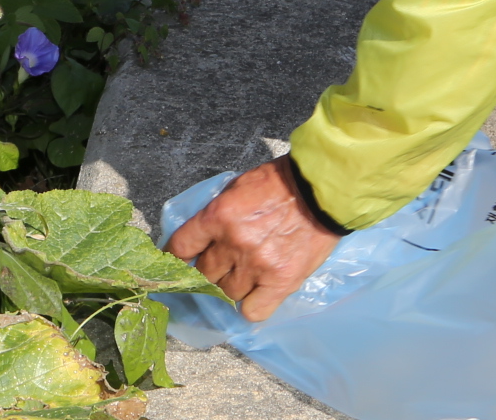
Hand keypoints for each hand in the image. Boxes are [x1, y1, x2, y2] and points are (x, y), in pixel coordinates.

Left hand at [164, 156, 342, 321]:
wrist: (320, 190)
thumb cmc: (279, 183)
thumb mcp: (237, 188)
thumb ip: (217, 215)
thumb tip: (200, 239)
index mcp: (218, 215)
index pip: (180, 247)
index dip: (174, 259)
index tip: (176, 264)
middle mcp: (234, 243)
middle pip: (204, 275)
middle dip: (208, 272)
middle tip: (221, 266)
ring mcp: (257, 265)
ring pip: (227, 294)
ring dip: (232, 287)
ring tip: (246, 275)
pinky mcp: (281, 282)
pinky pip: (253, 311)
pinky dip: (251, 307)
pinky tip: (256, 295)